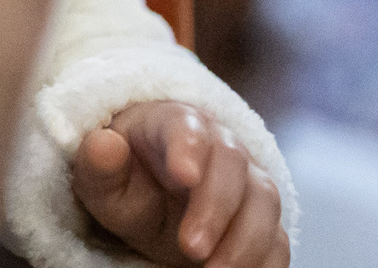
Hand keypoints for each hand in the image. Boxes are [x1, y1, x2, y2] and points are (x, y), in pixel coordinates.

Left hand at [73, 102, 286, 267]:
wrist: (153, 197)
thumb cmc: (126, 182)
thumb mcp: (101, 180)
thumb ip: (99, 167)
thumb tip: (103, 144)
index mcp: (173, 123)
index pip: (186, 125)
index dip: (189, 147)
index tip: (183, 177)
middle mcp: (219, 144)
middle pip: (232, 162)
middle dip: (215, 207)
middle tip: (190, 248)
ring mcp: (247, 180)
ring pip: (265, 198)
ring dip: (246, 240)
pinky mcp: (262, 217)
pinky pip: (278, 238)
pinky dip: (266, 261)